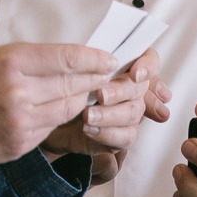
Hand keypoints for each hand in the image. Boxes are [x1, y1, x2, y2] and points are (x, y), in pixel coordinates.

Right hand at [0, 42, 116, 170]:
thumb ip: (30, 60)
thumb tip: (69, 59)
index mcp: (11, 61)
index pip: (67, 57)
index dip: (94, 58)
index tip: (108, 58)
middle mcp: (19, 90)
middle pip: (74, 83)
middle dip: (94, 79)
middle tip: (107, 75)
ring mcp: (22, 119)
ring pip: (69, 108)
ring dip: (83, 99)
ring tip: (91, 92)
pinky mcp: (23, 142)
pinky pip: (54, 126)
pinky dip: (62, 117)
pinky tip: (66, 110)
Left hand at [41, 48, 171, 184]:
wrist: (46, 118)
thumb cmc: (60, 87)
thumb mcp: (70, 68)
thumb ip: (89, 62)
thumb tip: (104, 59)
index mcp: (124, 65)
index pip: (149, 60)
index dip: (147, 66)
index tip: (135, 74)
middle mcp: (131, 89)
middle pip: (140, 88)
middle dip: (121, 91)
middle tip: (100, 95)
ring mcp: (128, 112)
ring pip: (133, 113)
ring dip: (110, 114)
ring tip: (87, 115)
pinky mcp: (121, 134)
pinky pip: (125, 136)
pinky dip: (107, 133)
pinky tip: (89, 130)